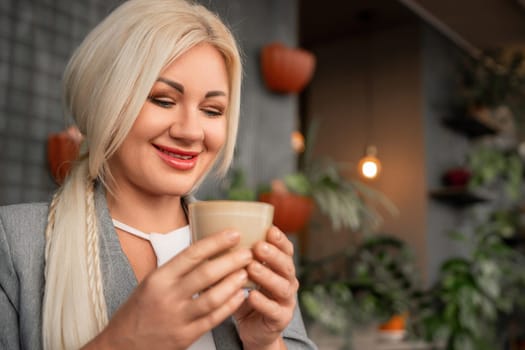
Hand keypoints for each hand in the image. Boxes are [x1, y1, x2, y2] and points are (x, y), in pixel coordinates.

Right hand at [86, 230, 251, 349]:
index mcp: (159, 278)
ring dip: (233, 283)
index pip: (192, 254)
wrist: (121, 346)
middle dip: (231, 261)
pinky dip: (230, 306)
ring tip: (246, 273)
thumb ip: (176, 270)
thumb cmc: (137, 311)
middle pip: (206, 274)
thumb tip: (206, 252)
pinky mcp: (185, 337)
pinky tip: (240, 296)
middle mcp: (168, 296)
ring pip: (213, 297)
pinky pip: (213, 319)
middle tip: (248, 252)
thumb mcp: (151, 283)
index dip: (216, 242)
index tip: (233, 233)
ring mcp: (177, 318)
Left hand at [234, 226, 298, 349]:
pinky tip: (251, 296)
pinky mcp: (281, 319)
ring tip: (252, 268)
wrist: (253, 329)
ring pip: (282, 286)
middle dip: (273, 255)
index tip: (270, 229)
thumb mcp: (244, 274)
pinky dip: (263, 302)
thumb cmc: (247, 295)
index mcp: (281, 267)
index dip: (280, 240)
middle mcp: (288, 281)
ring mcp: (286, 301)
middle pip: (286, 266)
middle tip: (258, 247)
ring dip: (267, 276)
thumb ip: (238, 259)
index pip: (286, 250)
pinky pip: (274, 310)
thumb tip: (214, 236)